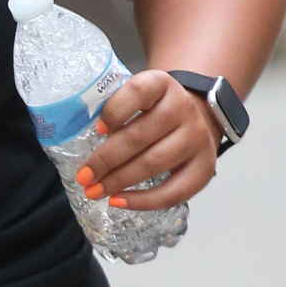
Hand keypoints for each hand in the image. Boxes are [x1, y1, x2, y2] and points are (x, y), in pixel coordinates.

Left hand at [74, 70, 222, 214]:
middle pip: (140, 135)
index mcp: (162, 84)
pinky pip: (174, 191)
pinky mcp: (204, 166)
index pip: (137, 92)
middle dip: (106, 159)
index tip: (96, 130)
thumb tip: (80, 135)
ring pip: (153, 162)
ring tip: (95, 191)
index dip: (114, 111)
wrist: (197, 114)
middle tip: (83, 176)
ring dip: (119, 180)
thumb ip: (116, 109)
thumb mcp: (139, 96)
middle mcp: (182, 108)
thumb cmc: (156, 109)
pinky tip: (118, 202)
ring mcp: (197, 137)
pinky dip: (143, 201)